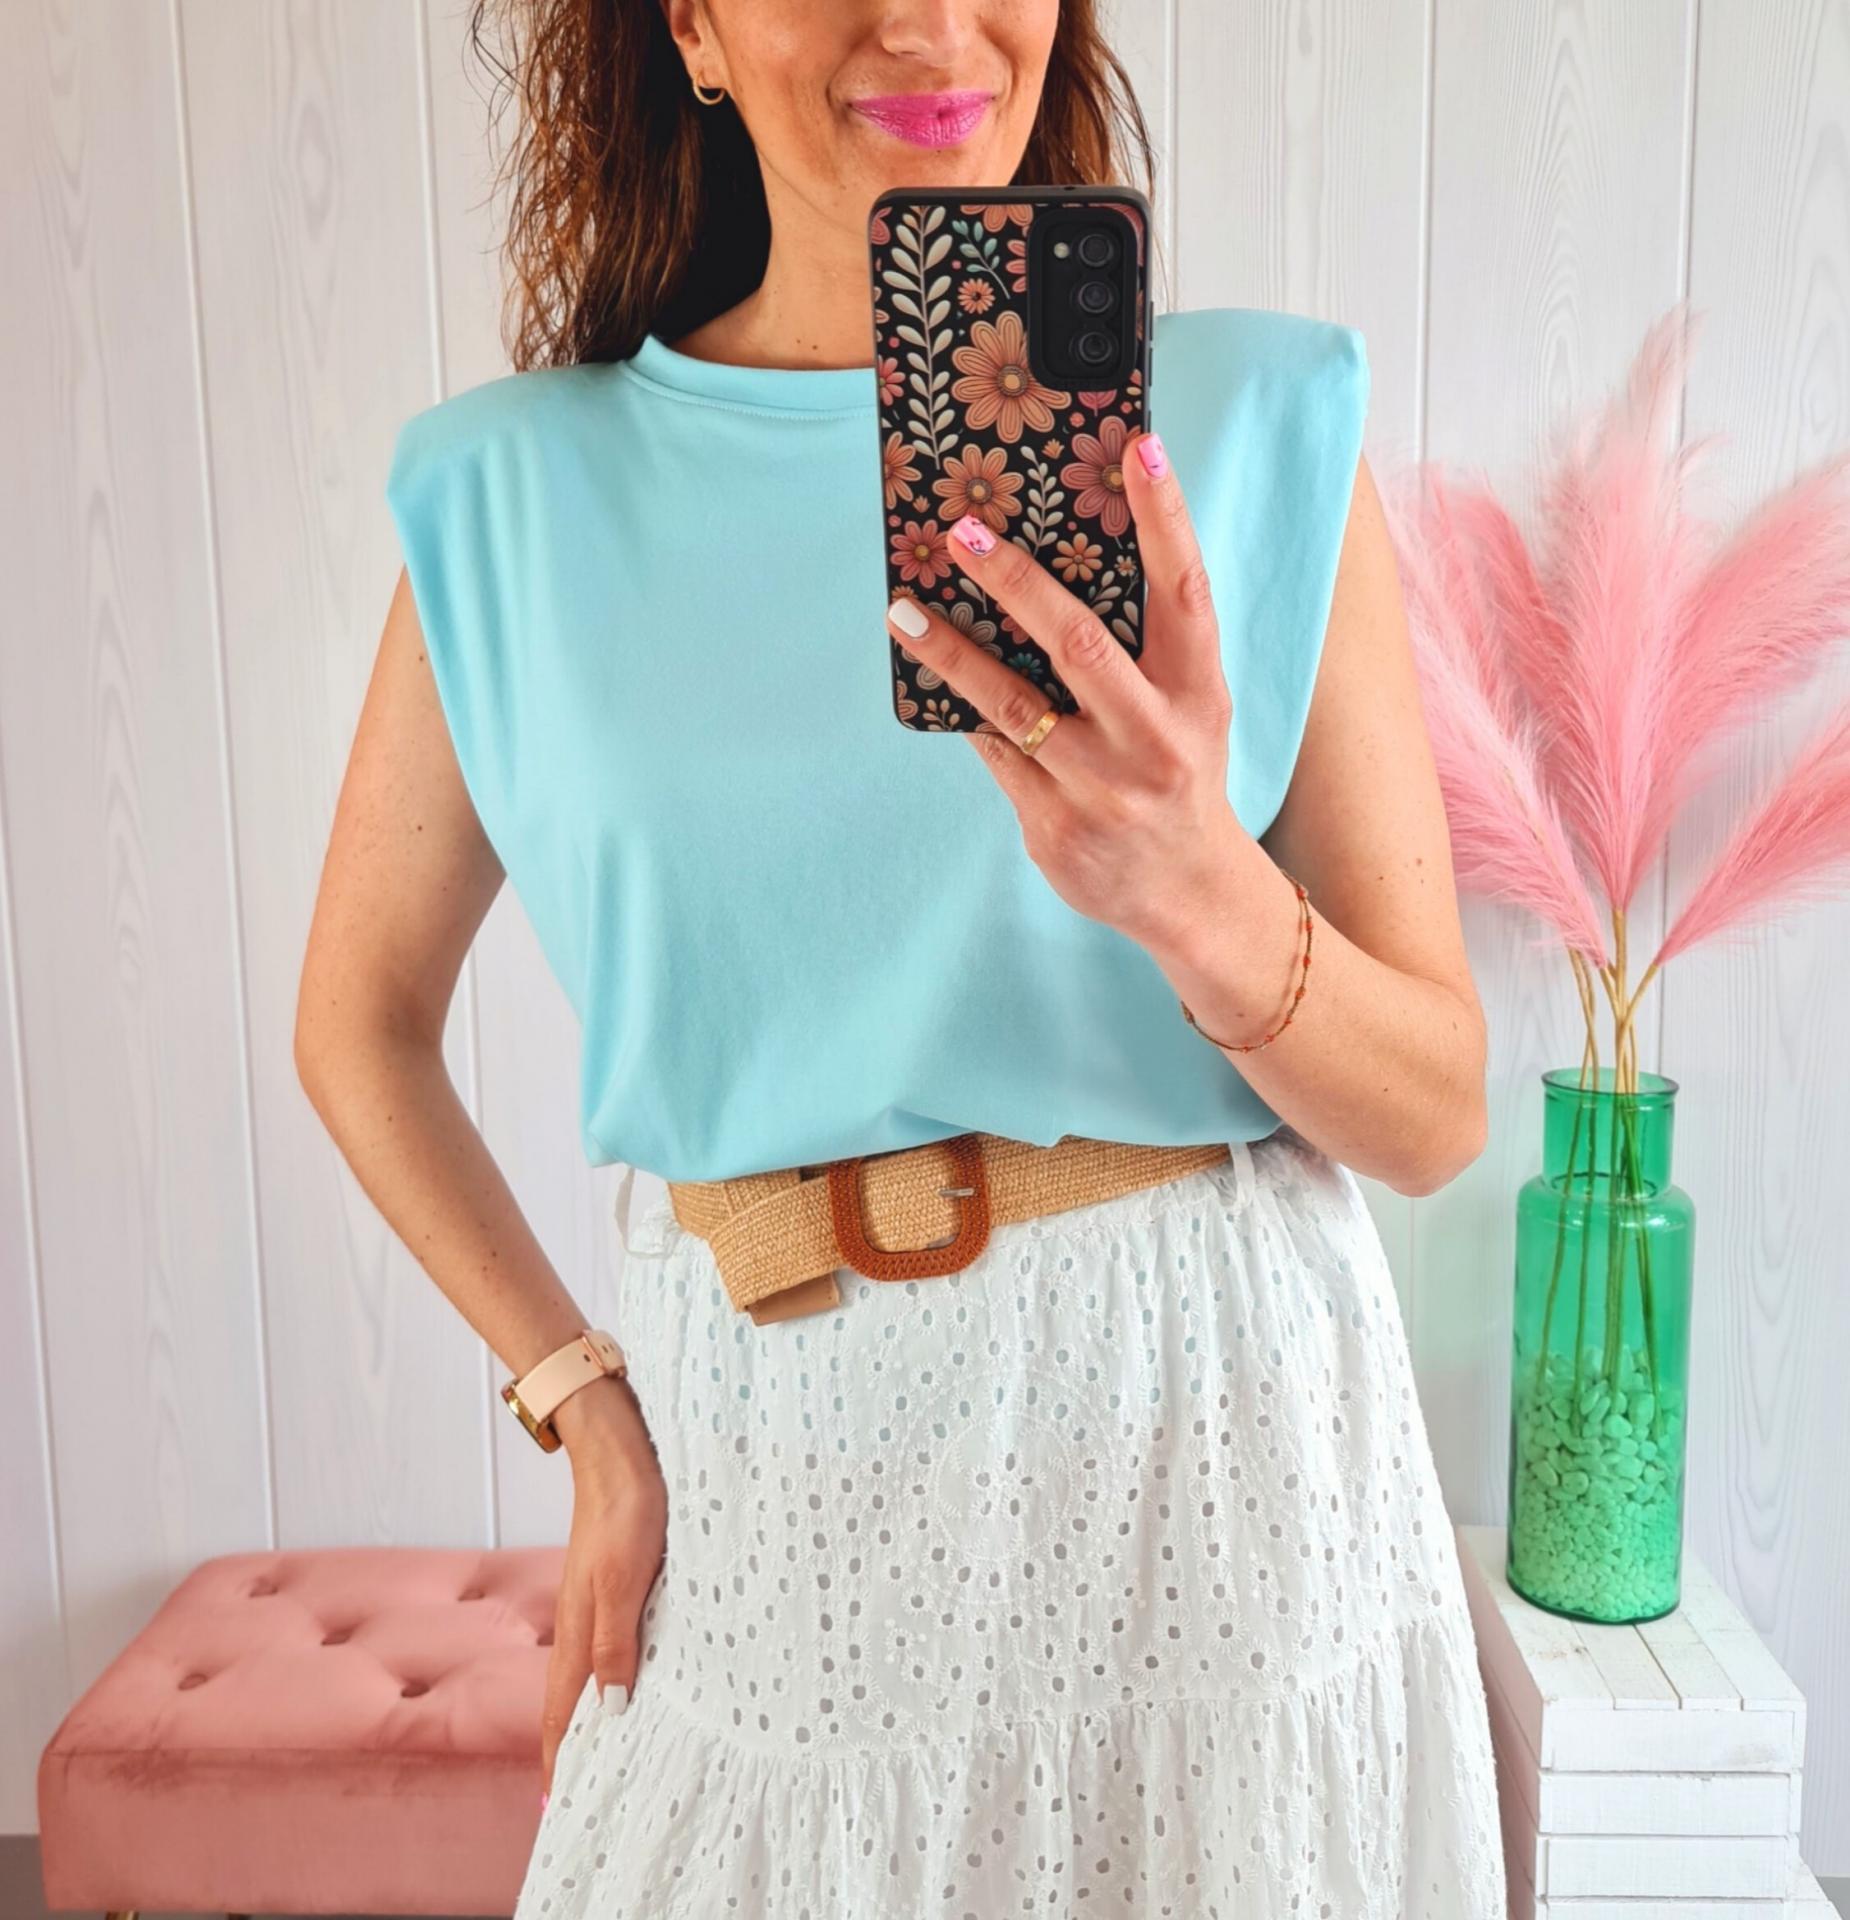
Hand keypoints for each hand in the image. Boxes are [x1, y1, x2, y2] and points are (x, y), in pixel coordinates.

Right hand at [537, 1376, 666, 1795]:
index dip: (561, 1762)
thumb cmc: (626, 1514)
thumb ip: (615, 1646)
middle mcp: (580, 1627)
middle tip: (581, 1800)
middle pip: (569, 1705)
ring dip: (592, 1720)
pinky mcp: (611, 1588)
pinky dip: (609, 1682)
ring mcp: (593, 1607)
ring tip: (602, 1759)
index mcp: (577, 1634)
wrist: (619, 1455)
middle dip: (573, 1753)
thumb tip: (609, 1714)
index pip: (562, 1716)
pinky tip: (627, 1686)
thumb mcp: (625, 1583)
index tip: (558, 1812)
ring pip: (589, 1678)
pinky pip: (607, 1649)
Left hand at [884, 429, 1247, 956]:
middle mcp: (1155, 739)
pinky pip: (995, 753)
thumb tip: (1051, 567)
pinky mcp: (1054, 828)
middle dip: (1017, 583)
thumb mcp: (1189, 708)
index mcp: (1199, 694)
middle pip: (1079, 644)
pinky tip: (931, 678)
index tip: (1138, 449)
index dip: (1165, 517)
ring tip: (903, 611)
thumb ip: (1144, 647)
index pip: (1185, 590)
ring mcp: (1102, 789)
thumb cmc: (1178, 773)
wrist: (1187, 893)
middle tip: (964, 533)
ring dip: (951, 652)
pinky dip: (965, 713)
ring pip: (1013, 705)